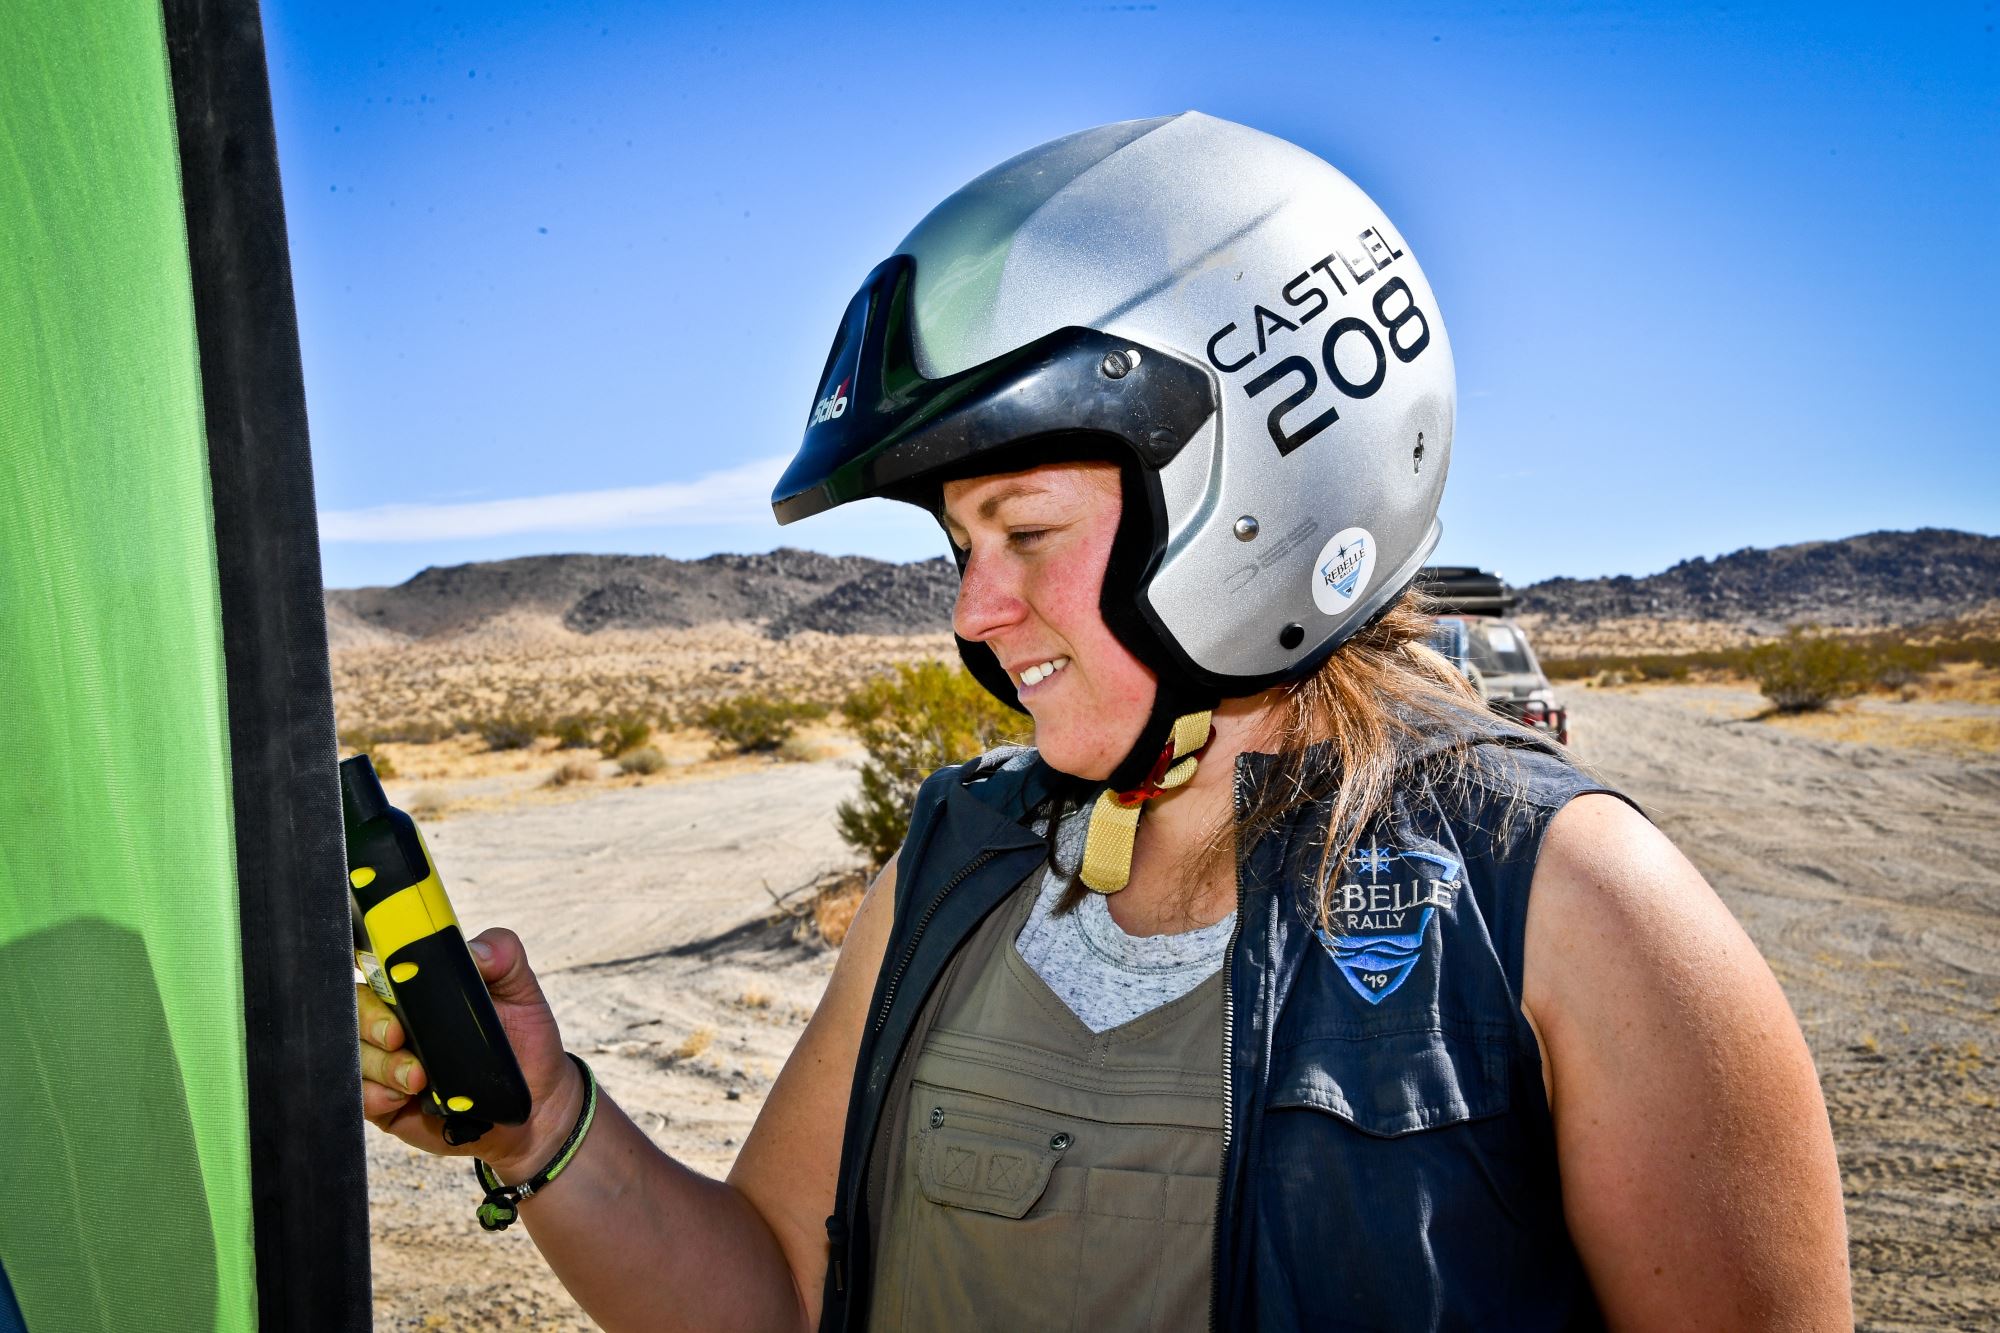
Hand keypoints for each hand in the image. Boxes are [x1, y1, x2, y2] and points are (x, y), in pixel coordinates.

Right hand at [356, 927, 582, 1176]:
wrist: (535, 1103)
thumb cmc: (522, 1040)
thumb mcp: (521, 990)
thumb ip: (503, 956)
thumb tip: (474, 951)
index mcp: (419, 986)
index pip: (376, 964)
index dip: (368, 964)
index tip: (389, 980)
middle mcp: (396, 1019)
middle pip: (356, 1008)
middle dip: (371, 1021)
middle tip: (399, 1036)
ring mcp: (387, 1060)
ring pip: (356, 1054)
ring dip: (382, 1065)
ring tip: (418, 1078)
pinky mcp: (385, 1101)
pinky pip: (361, 1096)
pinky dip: (376, 1096)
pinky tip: (405, 1098)